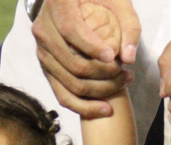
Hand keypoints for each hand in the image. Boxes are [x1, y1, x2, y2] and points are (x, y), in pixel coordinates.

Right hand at [32, 0, 140, 116]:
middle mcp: (43, 30)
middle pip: (72, 63)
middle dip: (103, 75)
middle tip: (128, 74)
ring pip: (69, 84)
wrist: (72, 3)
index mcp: (57, 5)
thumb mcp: (117, 1)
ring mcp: (42, 52)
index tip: (112, 57)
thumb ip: (128, 24)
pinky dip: (84, 107)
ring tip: (123, 84)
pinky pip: (62, 96)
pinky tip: (105, 108)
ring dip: (100, 91)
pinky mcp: (47, 70)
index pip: (70, 30)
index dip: (91, 46)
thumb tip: (128, 58)